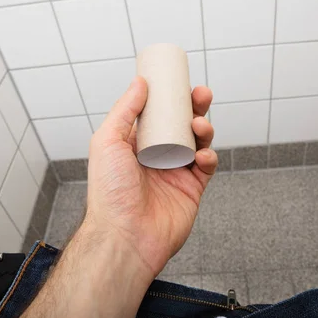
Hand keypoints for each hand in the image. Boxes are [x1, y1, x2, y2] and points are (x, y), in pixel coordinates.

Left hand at [85, 76, 216, 277]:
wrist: (125, 236)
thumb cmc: (110, 193)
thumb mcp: (108, 142)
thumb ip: (125, 110)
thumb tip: (140, 82)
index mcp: (135, 144)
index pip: (157, 114)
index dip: (171, 98)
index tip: (180, 82)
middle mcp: (157, 156)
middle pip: (182, 124)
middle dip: (195, 107)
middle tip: (201, 94)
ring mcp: (175, 172)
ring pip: (198, 142)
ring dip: (204, 128)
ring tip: (200, 125)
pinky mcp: (192, 190)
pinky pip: (206, 167)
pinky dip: (209, 156)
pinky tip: (202, 155)